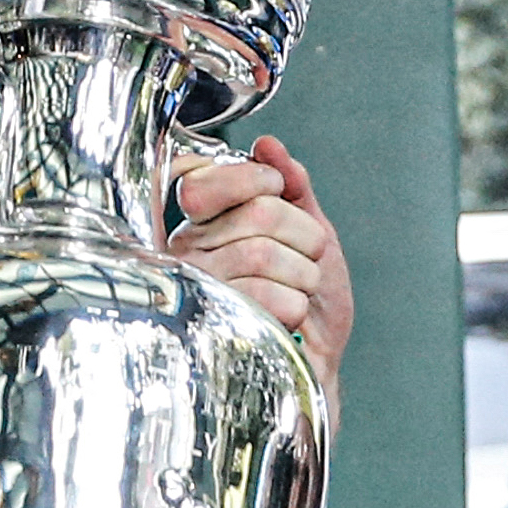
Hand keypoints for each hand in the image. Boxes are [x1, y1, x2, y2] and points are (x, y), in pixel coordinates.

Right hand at [169, 134, 352, 427]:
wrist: (317, 361)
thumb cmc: (311, 298)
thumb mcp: (309, 231)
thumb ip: (292, 186)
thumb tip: (268, 145)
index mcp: (202, 225)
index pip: (207, 182)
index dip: (258, 179)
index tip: (281, 192)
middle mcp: (189, 255)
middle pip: (257, 215)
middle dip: (304, 234)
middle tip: (310, 257)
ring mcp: (201, 292)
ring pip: (262, 254)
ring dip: (304, 273)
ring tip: (303, 290)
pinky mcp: (219, 327)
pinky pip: (265, 297)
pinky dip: (296, 304)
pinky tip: (292, 317)